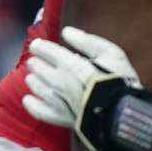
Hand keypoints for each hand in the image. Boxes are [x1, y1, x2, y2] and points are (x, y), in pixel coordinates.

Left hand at [23, 26, 151, 150]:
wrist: (123, 114)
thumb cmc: (120, 81)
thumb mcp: (111, 54)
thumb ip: (87, 41)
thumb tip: (66, 32)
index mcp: (70, 64)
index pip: (47, 52)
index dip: (40, 47)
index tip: (36, 46)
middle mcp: (59, 81)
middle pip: (39, 68)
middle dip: (36, 63)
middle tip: (35, 61)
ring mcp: (58, 101)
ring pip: (37, 87)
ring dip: (33, 79)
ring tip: (32, 77)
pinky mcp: (60, 118)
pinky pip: (39, 111)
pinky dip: (31, 104)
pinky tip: (28, 99)